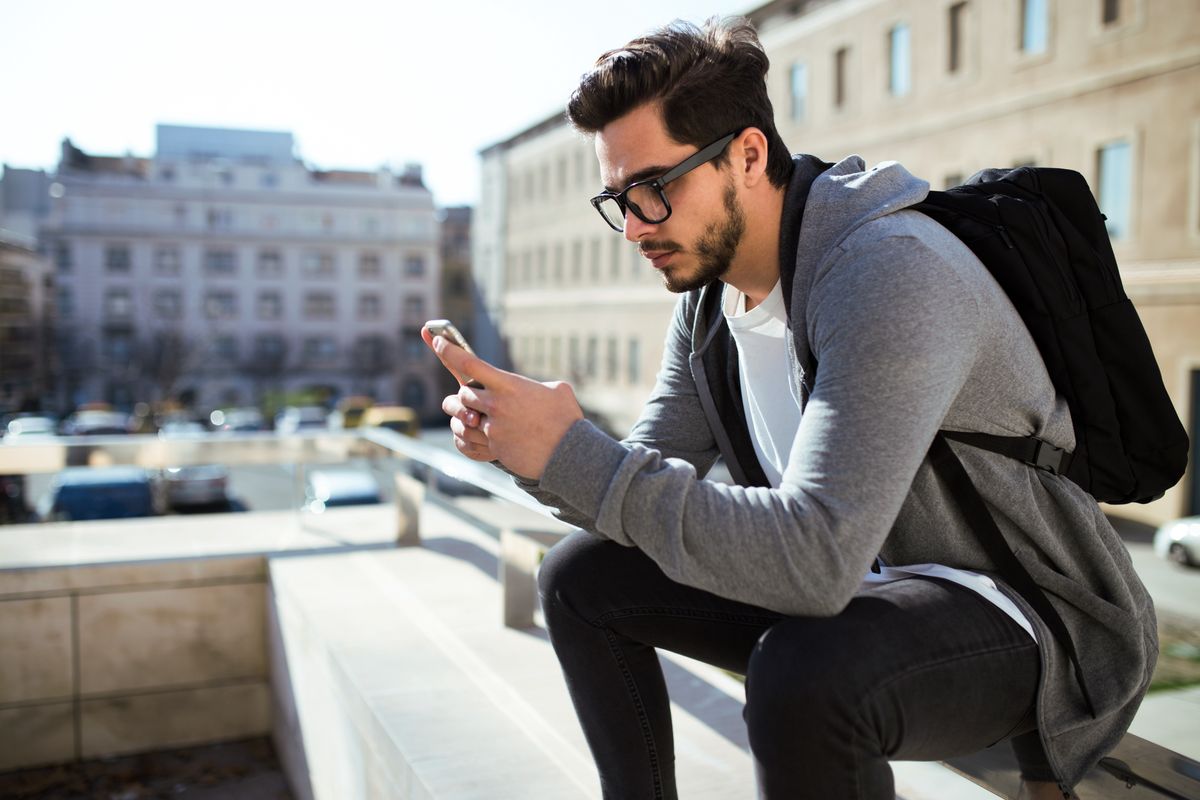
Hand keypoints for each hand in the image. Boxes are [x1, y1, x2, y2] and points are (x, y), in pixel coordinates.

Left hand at [423, 330, 583, 478]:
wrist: (569, 455)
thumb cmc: (566, 420)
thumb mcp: (558, 390)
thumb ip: (540, 385)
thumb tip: (539, 388)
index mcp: (509, 385)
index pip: (469, 363)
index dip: (449, 350)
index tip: (437, 341)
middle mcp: (496, 405)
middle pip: (462, 393)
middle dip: (463, 395)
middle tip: (467, 396)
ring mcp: (493, 429)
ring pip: (461, 419)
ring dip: (462, 417)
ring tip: (470, 418)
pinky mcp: (494, 448)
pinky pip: (466, 442)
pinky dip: (464, 439)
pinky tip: (469, 436)